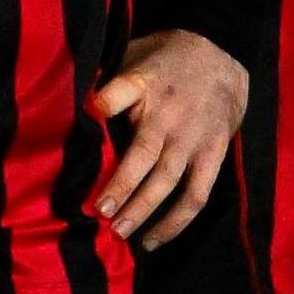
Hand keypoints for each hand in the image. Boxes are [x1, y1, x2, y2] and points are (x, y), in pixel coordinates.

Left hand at [90, 28, 248, 248]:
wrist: (223, 54)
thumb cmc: (166, 60)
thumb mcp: (134, 54)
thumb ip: (109, 80)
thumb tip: (70, 106)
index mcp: (144, 84)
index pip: (119, 92)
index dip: (103, 104)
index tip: (85, 116)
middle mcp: (169, 115)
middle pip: (143, 156)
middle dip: (120, 187)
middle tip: (99, 213)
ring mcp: (193, 139)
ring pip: (167, 181)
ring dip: (142, 210)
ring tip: (118, 233)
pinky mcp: (212, 154)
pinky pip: (196, 195)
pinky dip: (177, 221)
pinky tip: (153, 239)